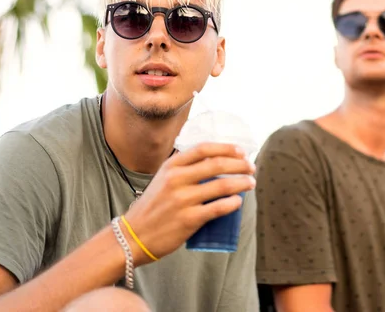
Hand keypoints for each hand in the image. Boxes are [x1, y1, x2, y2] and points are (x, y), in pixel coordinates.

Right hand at [122, 142, 255, 263]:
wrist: (133, 235)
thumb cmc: (153, 207)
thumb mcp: (162, 179)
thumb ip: (183, 169)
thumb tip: (214, 162)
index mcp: (171, 166)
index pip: (204, 149)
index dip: (226, 148)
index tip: (242, 151)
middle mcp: (176, 179)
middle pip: (217, 164)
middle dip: (240, 164)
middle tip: (251, 168)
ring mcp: (182, 199)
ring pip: (221, 185)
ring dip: (242, 183)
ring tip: (251, 183)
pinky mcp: (188, 219)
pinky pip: (218, 208)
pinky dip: (232, 203)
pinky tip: (238, 202)